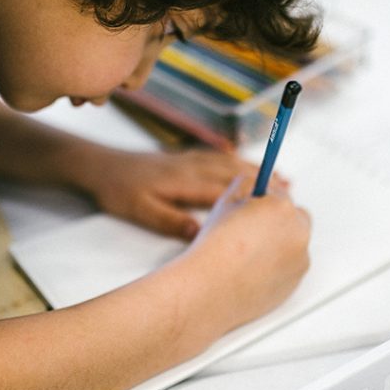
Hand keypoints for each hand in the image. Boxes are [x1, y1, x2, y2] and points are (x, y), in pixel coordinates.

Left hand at [77, 148, 287, 238]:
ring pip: (230, 162)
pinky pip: (218, 156)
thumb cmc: (118, 192)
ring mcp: (189, 159)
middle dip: (265, 180)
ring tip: (281, 178)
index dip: (254, 195)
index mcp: (185, 181)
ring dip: (256, 169)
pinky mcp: (183, 157)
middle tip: (290, 191)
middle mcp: (192, 166)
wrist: (99, 167)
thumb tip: (201, 233)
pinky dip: (237, 160)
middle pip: (236, 172)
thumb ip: (171, 222)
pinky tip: (247, 164)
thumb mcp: (141, 212)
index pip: (228, 188)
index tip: (277, 201)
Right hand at [185, 176, 310, 333]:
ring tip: (247, 252)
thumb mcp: (226, 201)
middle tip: (251, 227)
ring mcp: (299, 260)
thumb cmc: (215, 247)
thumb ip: (246, 184)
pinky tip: (251, 269)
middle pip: (294, 217)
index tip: (256, 202)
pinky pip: (288, 268)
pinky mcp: (294, 283)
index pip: (278, 193)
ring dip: (278, 243)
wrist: (211, 288)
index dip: (263, 199)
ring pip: (292, 244)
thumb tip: (256, 183)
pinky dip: (276, 266)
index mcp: (282, 208)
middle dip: (277, 219)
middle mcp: (298, 233)